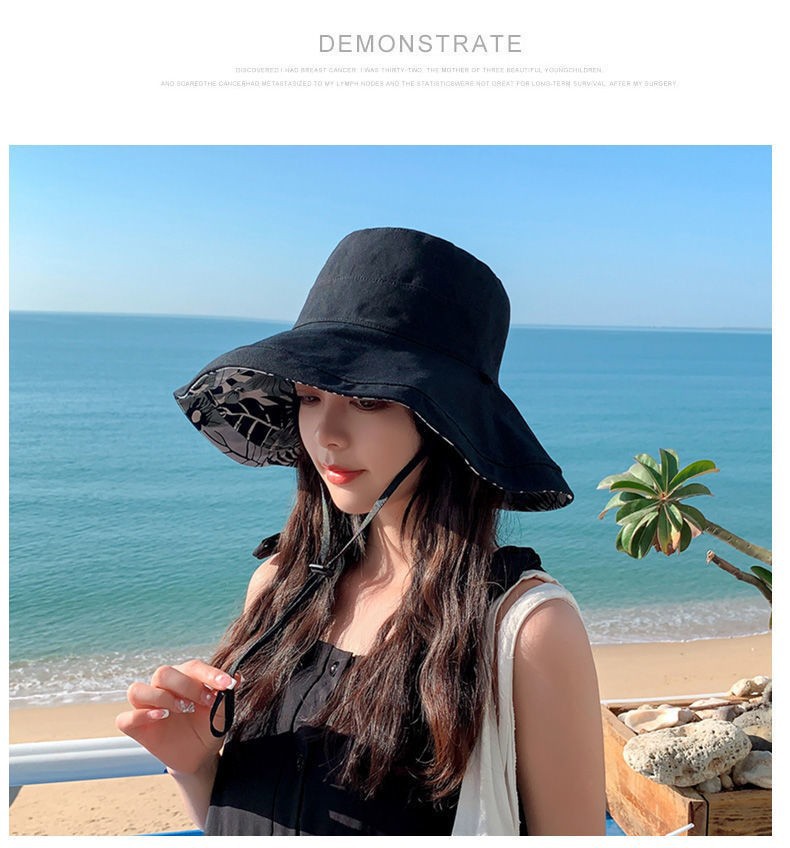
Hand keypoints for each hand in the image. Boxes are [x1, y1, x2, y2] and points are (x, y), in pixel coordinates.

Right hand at [115, 659, 237, 774]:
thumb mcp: (221, 714)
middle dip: (186, 685)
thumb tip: (237, 676)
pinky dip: (140, 715)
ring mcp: (147, 706)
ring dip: (161, 697)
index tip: (227, 684)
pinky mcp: (135, 727)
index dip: (209, 673)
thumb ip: (225, 696)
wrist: (200, 755)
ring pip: (137, 690)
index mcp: (185, 678)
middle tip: (206, 701)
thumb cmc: (209, 727)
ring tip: (182, 709)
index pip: (192, 667)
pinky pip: (125, 717)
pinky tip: (161, 717)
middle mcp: (163, 687)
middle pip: (163, 673)